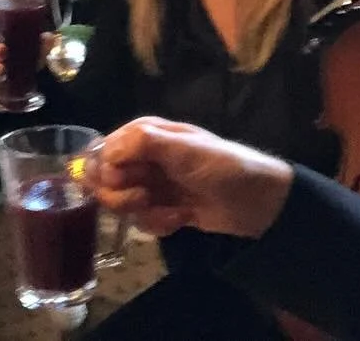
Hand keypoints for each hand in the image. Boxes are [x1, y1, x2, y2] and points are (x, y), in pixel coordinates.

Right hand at [87, 116, 293, 238]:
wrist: (256, 202)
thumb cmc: (221, 166)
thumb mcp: (184, 148)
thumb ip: (142, 143)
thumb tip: (104, 154)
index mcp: (144, 134)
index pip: (103, 150)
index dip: (106, 170)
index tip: (122, 182)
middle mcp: (142, 158)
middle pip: (104, 181)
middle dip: (122, 197)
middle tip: (145, 199)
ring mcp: (150, 185)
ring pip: (120, 204)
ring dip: (144, 213)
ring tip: (172, 213)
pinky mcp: (160, 209)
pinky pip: (140, 221)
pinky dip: (159, 224)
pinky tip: (181, 220)